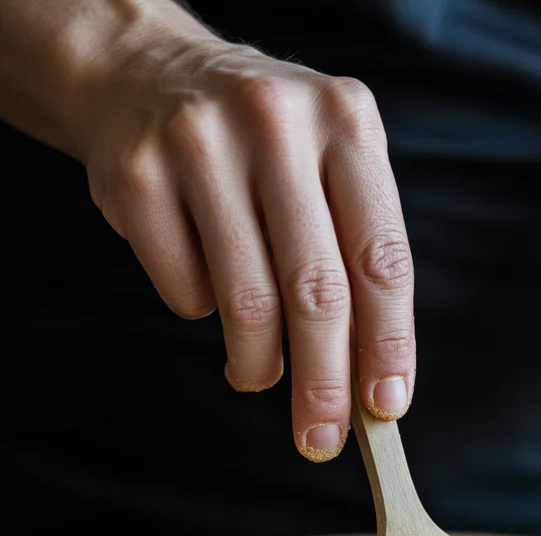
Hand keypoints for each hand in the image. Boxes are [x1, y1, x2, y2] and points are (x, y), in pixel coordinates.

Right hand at [82, 35, 413, 458]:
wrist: (150, 73)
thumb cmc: (266, 149)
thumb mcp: (331, 168)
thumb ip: (357, 257)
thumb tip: (372, 384)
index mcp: (347, 124)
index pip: (381, 258)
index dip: (388, 345)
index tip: (387, 408)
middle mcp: (277, 123)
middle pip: (315, 291)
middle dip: (325, 384)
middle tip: (322, 439)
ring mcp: (199, 144)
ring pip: (245, 302)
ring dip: (258, 365)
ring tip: (258, 374)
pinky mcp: (136, 174)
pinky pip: (184, 290)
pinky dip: (200, 311)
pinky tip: (205, 280)